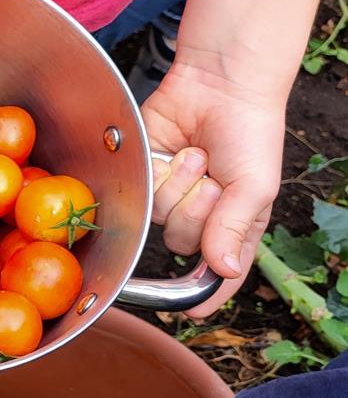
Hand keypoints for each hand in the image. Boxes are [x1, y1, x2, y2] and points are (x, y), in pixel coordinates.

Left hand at [140, 58, 286, 317]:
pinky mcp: (147, 173)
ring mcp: (171, 194)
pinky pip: (142, 190)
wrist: (220, 85)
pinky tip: (175, 150)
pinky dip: (159, 171)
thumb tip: (225, 270)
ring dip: (178, 184)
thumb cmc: (249, 134)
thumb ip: (234, 228)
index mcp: (234, 225)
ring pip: (158, 217)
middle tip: (213, 177)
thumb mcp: (254, 185)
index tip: (192, 312)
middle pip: (182, 244)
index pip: (218, 272)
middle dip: (198, 209)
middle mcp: (201, 216)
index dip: (205, 294)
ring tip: (196, 156)